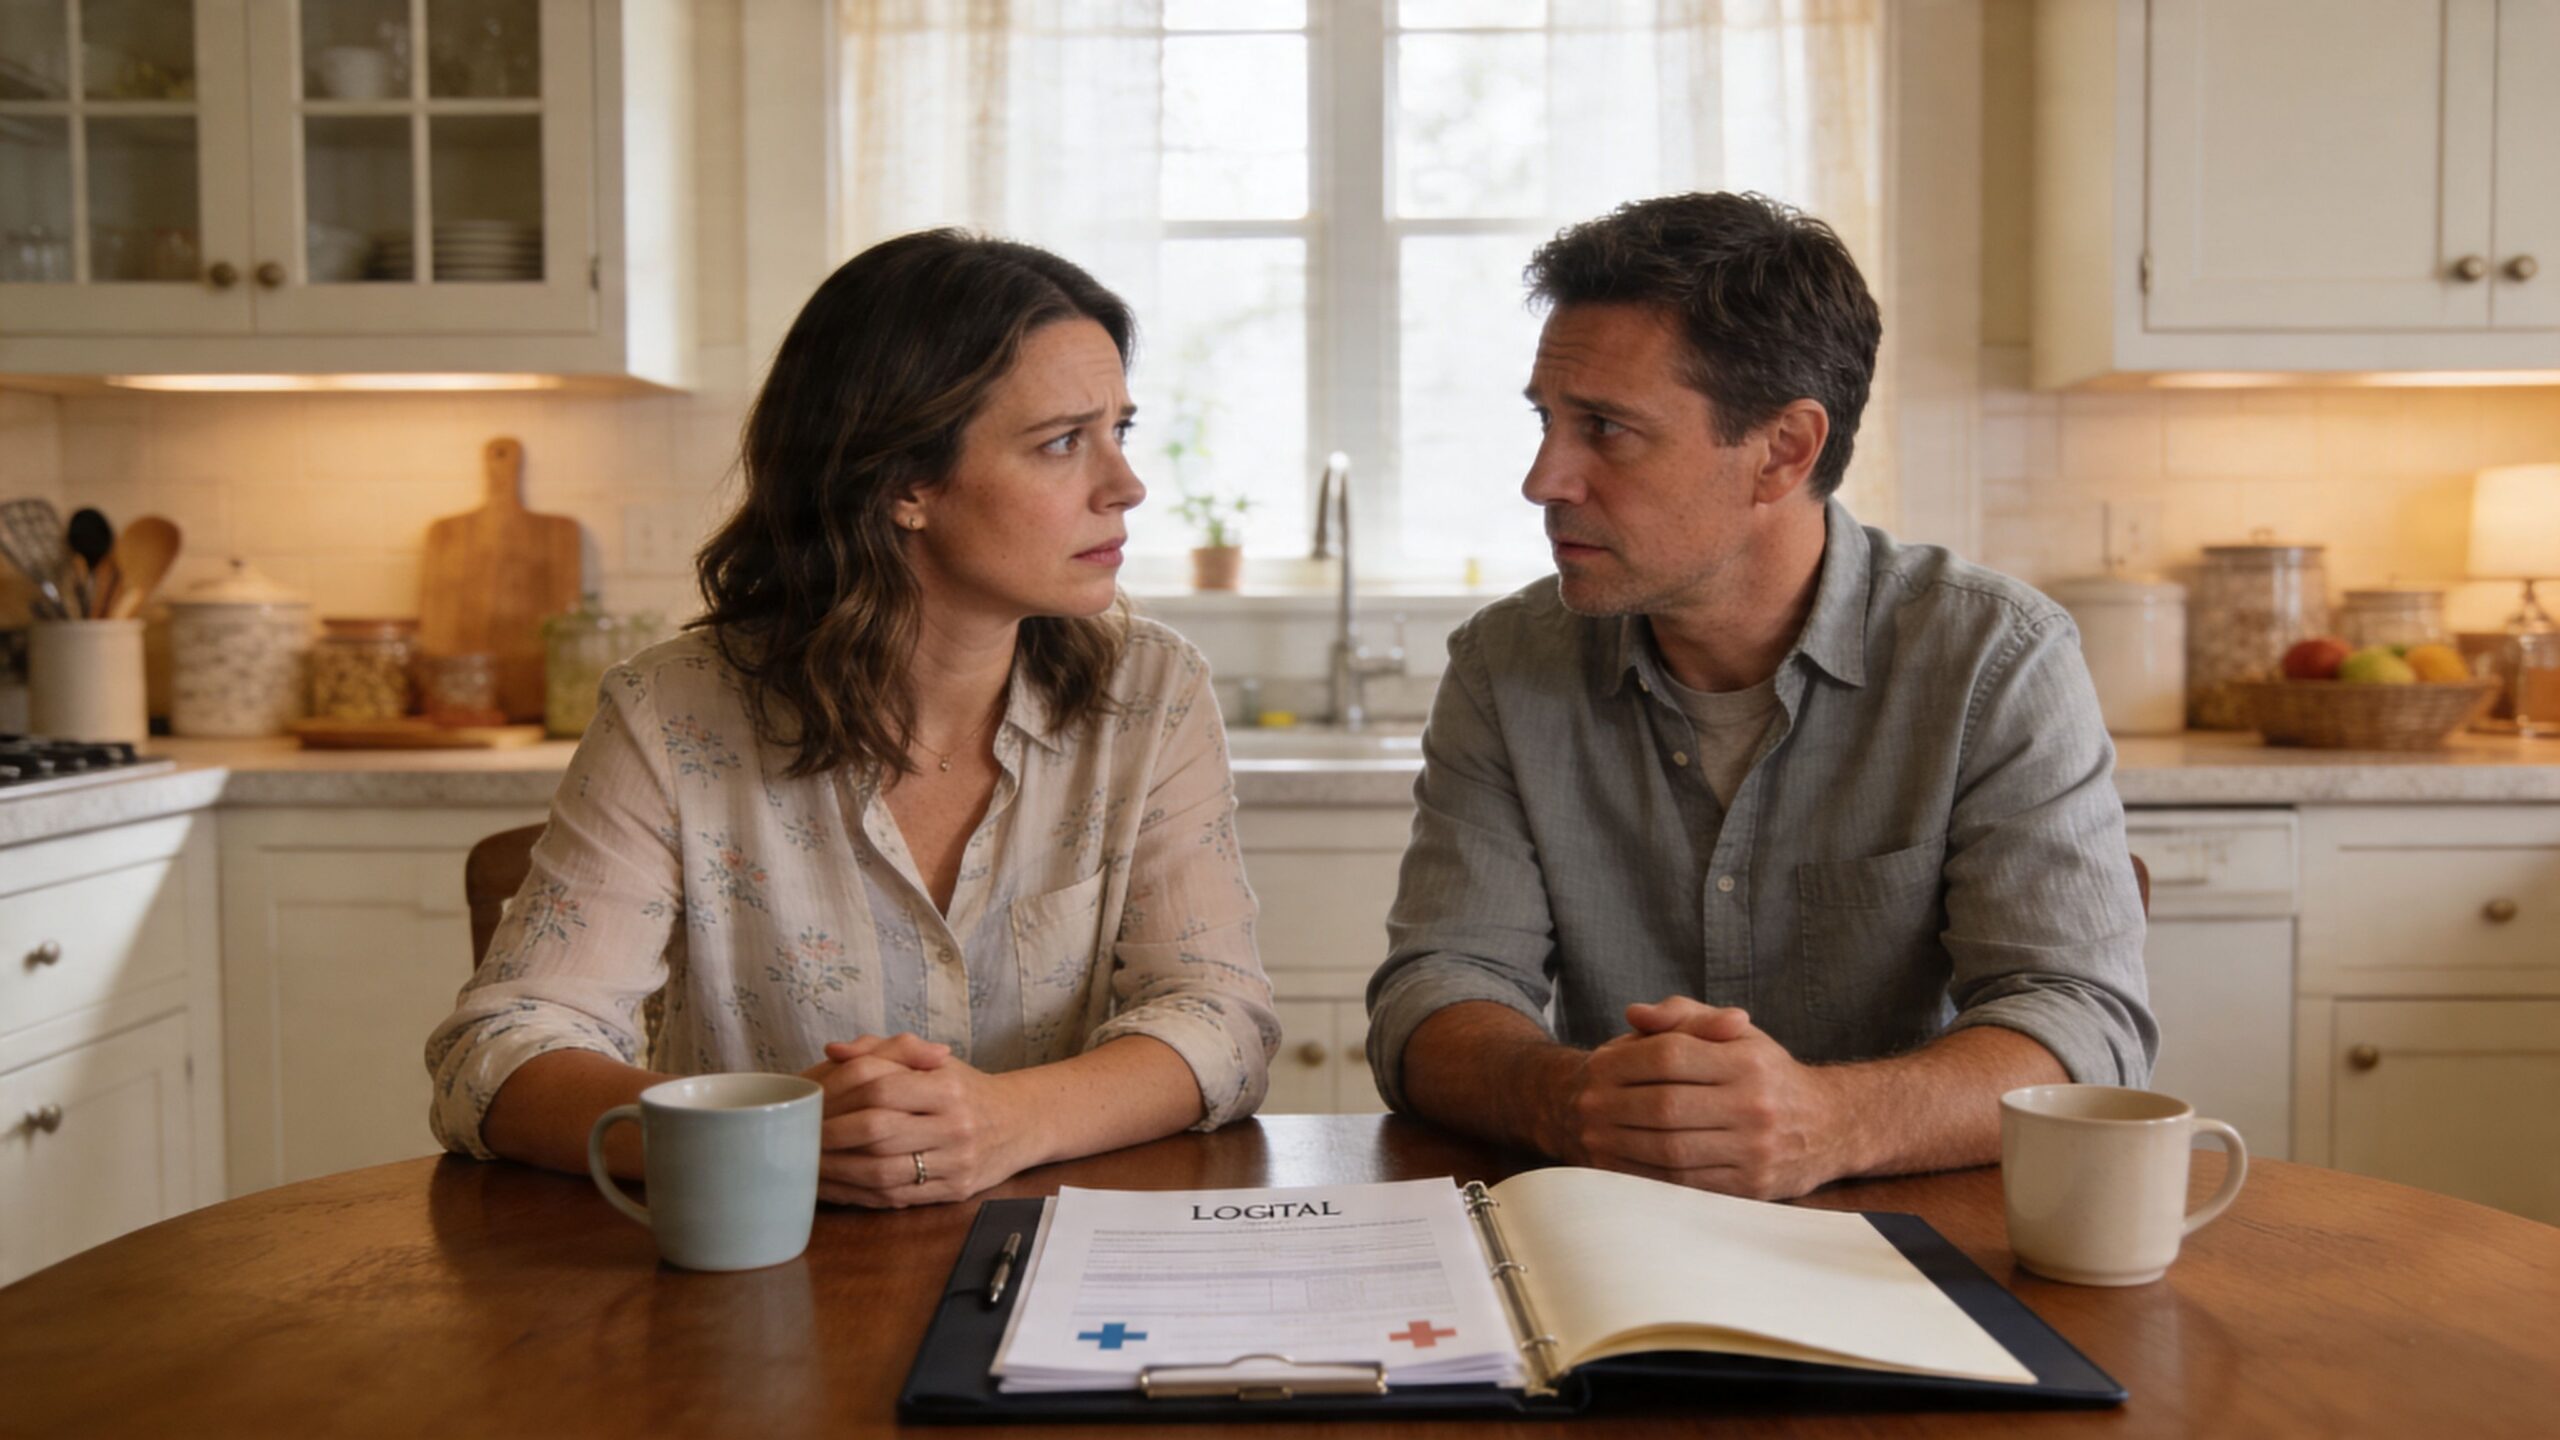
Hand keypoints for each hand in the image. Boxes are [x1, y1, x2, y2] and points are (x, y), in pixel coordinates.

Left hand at [809, 1037, 1034, 1208]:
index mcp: (948, 1087)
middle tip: (801, 1137)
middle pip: (877, 1132)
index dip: (840, 1097)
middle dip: (831, 1137)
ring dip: (838, 1171)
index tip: (811, 1104)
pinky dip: (860, 1194)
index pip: (882, 1088)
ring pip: (884, 1171)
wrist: (1020, 1122)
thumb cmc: (967, 1089)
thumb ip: (883, 1051)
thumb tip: (833, 1050)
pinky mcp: (955, 1191)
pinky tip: (838, 1186)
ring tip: (810, 1164)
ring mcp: (957, 1162)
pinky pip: (898, 1197)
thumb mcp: (933, 1060)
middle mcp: (956, 1125)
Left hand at [1563, 996, 1850, 1200]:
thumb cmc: (1767, 1073)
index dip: (1625, 1060)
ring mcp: (1754, 1151)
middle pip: (1665, 1106)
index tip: (1596, 1063)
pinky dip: (1647, 1176)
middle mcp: (1754, 1105)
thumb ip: (1683, 1017)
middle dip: (1615, 1106)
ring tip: (1593, 1135)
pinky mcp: (1750, 1188)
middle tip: (1583, 1106)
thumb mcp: (1735, 1033)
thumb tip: (1633, 1014)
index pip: (1671, 1056)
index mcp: (1747, 1061)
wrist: (1829, 1126)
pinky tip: (1623, 1163)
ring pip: (1672, 1150)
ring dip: (1622, 1145)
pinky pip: (1685, 1185)